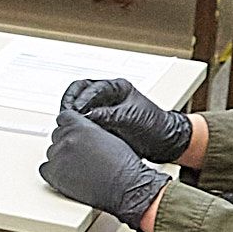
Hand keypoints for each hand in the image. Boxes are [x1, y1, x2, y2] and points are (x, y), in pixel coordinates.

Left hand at [41, 105, 167, 230]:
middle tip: (79, 156)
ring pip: (52, 152)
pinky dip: (54, 173)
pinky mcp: (54, 173)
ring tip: (78, 169)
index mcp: (81, 126)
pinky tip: (68, 176)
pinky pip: (45, 169)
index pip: (63, 118)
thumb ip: (91, 131)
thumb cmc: (124, 166)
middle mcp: (67, 138)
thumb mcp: (109, 137)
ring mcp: (59, 155)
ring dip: (61, 159)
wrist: (125, 187)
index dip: (69, 127)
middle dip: (66, 144)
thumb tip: (81, 135)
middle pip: (56, 136)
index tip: (72, 134)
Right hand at [61, 76, 191, 161]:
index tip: (77, 112)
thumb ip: (108, 115)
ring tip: (67, 124)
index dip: (82, 100)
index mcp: (118, 88)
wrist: (166, 143)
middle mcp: (109, 96)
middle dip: (71, 102)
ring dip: (72, 113)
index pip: (91, 87)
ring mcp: (104, 109)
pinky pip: (84, 120)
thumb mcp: (131, 118)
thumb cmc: (156, 127)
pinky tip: (74, 131)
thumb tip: (88, 117)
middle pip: (80, 92)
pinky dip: (77, 124)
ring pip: (80, 105)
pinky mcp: (103, 123)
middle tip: (66, 115)